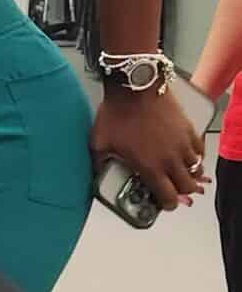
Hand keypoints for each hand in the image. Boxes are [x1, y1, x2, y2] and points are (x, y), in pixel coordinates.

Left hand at [91, 87, 206, 211]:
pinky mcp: (189, 129)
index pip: (169, 197)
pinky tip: (185, 153)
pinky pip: (199, 149)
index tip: (163, 202)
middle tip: (172, 187)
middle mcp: (171, 160)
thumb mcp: (99, 143)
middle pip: (188, 187)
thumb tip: (92, 172)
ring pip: (196, 169)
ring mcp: (183, 144)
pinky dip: (195, 155)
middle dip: (181, 191)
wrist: (134, 87)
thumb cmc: (116, 115)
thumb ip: (98, 163)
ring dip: (189, 173)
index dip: (167, 204)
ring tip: (178, 170)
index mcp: (151, 168)